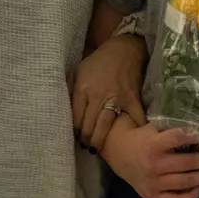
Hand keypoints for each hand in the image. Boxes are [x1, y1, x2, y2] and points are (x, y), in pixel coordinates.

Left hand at [71, 35, 147, 150]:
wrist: (124, 49)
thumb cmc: (99, 61)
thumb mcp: (80, 71)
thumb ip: (73, 90)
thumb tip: (65, 109)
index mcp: (82, 88)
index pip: (75, 117)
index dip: (74, 130)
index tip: (74, 136)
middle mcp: (98, 96)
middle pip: (88, 125)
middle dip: (86, 139)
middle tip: (86, 146)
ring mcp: (116, 99)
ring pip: (105, 126)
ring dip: (100, 140)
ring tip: (96, 148)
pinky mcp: (132, 99)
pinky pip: (133, 118)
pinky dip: (132, 129)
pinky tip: (130, 140)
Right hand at [102, 118, 198, 197]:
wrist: (118, 154)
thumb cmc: (142, 138)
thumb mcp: (154, 128)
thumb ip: (174, 130)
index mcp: (154, 144)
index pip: (180, 138)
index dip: (198, 136)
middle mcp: (154, 164)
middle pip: (188, 163)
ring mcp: (153, 182)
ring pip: (186, 182)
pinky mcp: (152, 196)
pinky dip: (191, 195)